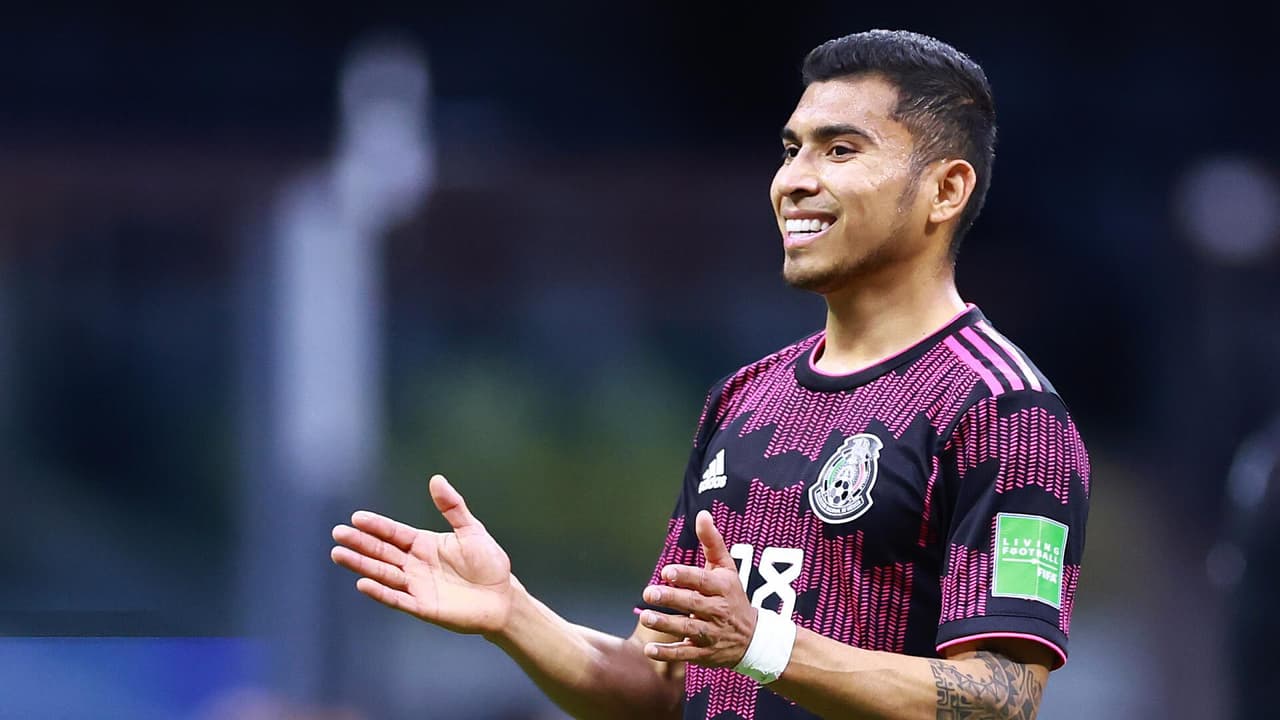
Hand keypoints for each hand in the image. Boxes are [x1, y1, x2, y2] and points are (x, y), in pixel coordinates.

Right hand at [331, 474, 512, 635]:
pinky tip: (362, 582)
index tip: (356, 518)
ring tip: (339, 554)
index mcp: (424, 544)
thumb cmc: (489, 563)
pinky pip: (397, 598)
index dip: (376, 526)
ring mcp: (417, 586)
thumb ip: (452, 507)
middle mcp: (415, 564)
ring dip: (362, 565)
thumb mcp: (472, 530)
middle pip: (382, 552)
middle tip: (338, 534)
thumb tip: (436, 479)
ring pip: (383, 573)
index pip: (394, 533)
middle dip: (360, 543)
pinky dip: (380, 591)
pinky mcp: (422, 606)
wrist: (502, 598)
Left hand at [638, 510, 757, 666]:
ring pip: (688, 629)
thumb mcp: (726, 568)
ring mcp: (712, 634)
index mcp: (723, 588)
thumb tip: (702, 514)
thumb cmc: (733, 596)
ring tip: (646, 616)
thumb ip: (712, 542)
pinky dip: (667, 653)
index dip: (685, 576)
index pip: (703, 581)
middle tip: (649, 592)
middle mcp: (718, 611)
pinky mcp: (704, 653)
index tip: (667, 572)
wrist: (753, 638)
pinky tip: (649, 649)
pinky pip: (685, 654)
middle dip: (671, 598)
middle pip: (693, 604)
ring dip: (666, 624)